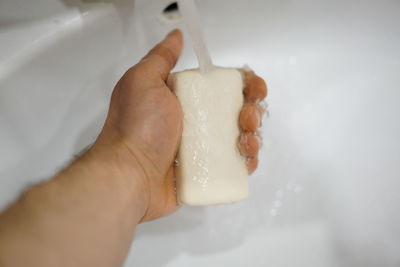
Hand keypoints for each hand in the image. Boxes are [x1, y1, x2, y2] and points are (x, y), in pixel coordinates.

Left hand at [93, 29, 266, 221]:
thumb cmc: (135, 128)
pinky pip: (234, 163)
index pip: (221, 86)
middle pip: (236, 110)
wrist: (129, 176)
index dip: (243, 84)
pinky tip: (247, 157)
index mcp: (183, 99)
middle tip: (246, 118)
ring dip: (253, 134)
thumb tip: (176, 36)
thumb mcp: (142, 81)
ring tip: (247, 139)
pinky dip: (247, 159)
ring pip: (239, 137)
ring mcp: (200, 148)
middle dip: (251, 110)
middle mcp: (194, 122)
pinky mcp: (205, 171)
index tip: (253, 88)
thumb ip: (161, 57)